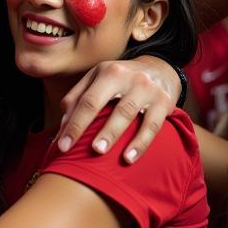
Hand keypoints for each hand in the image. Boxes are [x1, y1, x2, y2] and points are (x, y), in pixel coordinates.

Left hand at [57, 56, 177, 163]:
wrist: (158, 69)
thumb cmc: (118, 79)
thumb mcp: (96, 79)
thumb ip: (76, 98)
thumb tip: (63, 125)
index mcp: (108, 72)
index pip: (87, 101)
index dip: (75, 124)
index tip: (63, 146)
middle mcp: (129, 78)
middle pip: (112, 107)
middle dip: (100, 130)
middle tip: (90, 150)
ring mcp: (148, 89)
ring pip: (130, 115)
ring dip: (117, 135)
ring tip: (104, 153)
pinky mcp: (165, 102)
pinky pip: (152, 126)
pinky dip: (141, 143)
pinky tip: (130, 158)